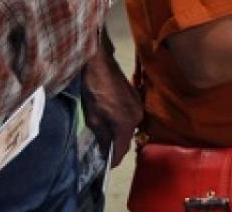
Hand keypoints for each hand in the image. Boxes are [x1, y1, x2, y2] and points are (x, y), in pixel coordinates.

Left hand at [81, 37, 141, 167]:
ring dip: (118, 134)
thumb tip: (104, 149)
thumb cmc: (94, 91)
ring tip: (104, 136)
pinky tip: (109, 121)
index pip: (121, 150)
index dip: (112, 161)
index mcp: (127, 123)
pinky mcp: (136, 99)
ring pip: (129, 128)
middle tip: (101, 152)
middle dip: (115, 147)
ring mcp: (139, 107)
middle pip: (127, 139)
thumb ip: (101, 135)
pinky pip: (130, 118)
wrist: (100, 64)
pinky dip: (121, 124)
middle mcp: (138, 117)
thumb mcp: (92, 117)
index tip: (103, 168)